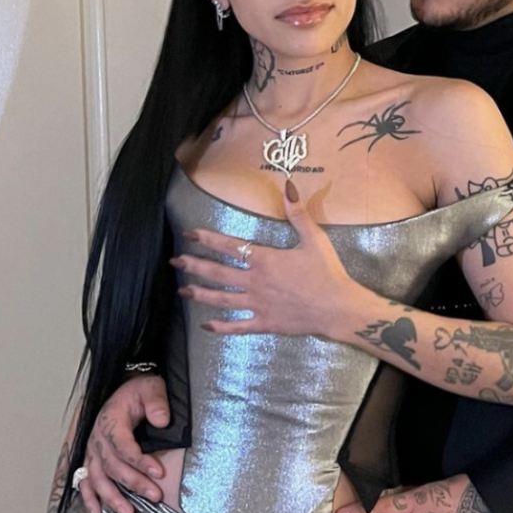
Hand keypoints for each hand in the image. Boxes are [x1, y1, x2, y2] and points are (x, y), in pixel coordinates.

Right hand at [79, 375, 169, 512]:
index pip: (123, 446)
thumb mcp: (151, 388)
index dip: (140, 461)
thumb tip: (162, 421)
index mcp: (111, 421)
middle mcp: (97, 438)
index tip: (159, 473)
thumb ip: (157, 403)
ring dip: (112, 497)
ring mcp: (92, 450)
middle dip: (133, 483)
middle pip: (112, 466)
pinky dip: (89, 498)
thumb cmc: (139, 390)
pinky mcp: (91, 458)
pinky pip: (85, 481)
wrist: (126, 388)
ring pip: (97, 478)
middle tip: (154, 495)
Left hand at [172, 180, 362, 336]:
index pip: (229, 246)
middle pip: (218, 272)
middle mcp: (255, 282)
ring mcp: (258, 304)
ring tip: (182, 291)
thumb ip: (297, 213)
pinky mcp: (265, 323)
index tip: (189, 234)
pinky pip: (238, 326)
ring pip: (222, 299)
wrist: (337, 308)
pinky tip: (207, 325)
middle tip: (175, 262)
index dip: (207, 238)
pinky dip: (222, 326)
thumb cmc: (327, 272)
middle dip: (194, 265)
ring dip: (200, 294)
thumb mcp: (314, 239)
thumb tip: (288, 186)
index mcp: (264, 260)